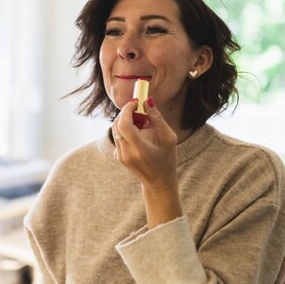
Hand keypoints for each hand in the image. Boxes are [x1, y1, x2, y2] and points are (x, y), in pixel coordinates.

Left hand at [112, 97, 181, 226]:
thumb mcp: (169, 139)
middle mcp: (126, 153)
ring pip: (115, 129)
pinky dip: (125, 128)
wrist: (158, 182)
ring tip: (142, 122)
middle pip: (117, 124)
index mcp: (140, 150)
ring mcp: (120, 155)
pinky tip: (139, 132)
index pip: (124, 125)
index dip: (127, 110)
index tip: (136, 101)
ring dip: (126, 119)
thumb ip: (157, 119)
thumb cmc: (167, 160)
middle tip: (139, 108)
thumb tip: (148, 101)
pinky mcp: (118, 156)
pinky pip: (118, 136)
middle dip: (127, 112)